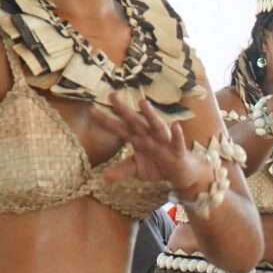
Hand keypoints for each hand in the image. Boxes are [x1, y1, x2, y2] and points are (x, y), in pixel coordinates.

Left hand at [90, 95, 218, 194]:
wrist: (181, 174)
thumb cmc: (159, 166)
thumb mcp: (138, 170)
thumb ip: (122, 171)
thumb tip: (104, 177)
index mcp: (138, 139)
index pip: (119, 128)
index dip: (105, 121)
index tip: (91, 110)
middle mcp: (149, 136)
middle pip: (135, 121)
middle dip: (124, 110)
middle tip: (112, 96)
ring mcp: (164, 142)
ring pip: (156, 126)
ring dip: (151, 115)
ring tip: (143, 103)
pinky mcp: (178, 151)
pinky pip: (177, 142)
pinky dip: (177, 135)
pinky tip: (176, 126)